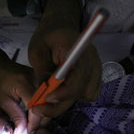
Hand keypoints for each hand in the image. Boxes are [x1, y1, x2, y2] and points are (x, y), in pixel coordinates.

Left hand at [0, 29, 39, 133]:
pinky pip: (47, 98)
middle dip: (40, 122)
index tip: (28, 133)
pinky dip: (42, 109)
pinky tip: (34, 116)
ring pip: (49, 103)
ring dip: (42, 116)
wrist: (0, 65)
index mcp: (24, 83)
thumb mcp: (4, 101)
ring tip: (31, 126)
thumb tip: (23, 132)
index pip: (35, 107)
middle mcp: (36, 80)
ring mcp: (42, 79)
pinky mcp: (43, 81)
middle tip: (30, 132)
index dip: (33, 123)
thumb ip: (15, 116)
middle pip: (46, 105)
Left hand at [28, 0, 101, 131]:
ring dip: (66, 101)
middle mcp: (91, 60)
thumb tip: (44, 93)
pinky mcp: (95, 74)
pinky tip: (60, 92)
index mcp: (77, 50)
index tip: (45, 99)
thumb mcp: (37, 50)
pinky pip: (89, 93)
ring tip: (47, 98)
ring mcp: (96, 68)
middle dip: (58, 105)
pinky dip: (75, 97)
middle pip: (80, 92)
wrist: (62, 24)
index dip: (63, 93)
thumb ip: (42, 70)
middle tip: (37, 108)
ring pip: (85, 95)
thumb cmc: (48, 35)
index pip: (77, 78)